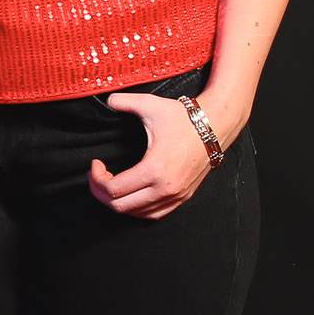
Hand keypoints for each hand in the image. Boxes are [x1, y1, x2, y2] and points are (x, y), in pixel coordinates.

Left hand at [88, 91, 214, 218]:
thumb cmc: (184, 117)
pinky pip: (154, 214)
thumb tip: (107, 100)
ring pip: (136, 213)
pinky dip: (137, 209)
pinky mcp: (183, 196)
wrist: (217, 124)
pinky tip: (130, 195)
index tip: (96, 164)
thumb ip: (123, 101)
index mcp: (154, 169)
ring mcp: (176, 195)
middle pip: (120, 206)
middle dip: (101, 193)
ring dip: (118, 202)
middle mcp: (165, 188)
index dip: (95, 179)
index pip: (113, 189)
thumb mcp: (150, 105)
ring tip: (111, 184)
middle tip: (97, 177)